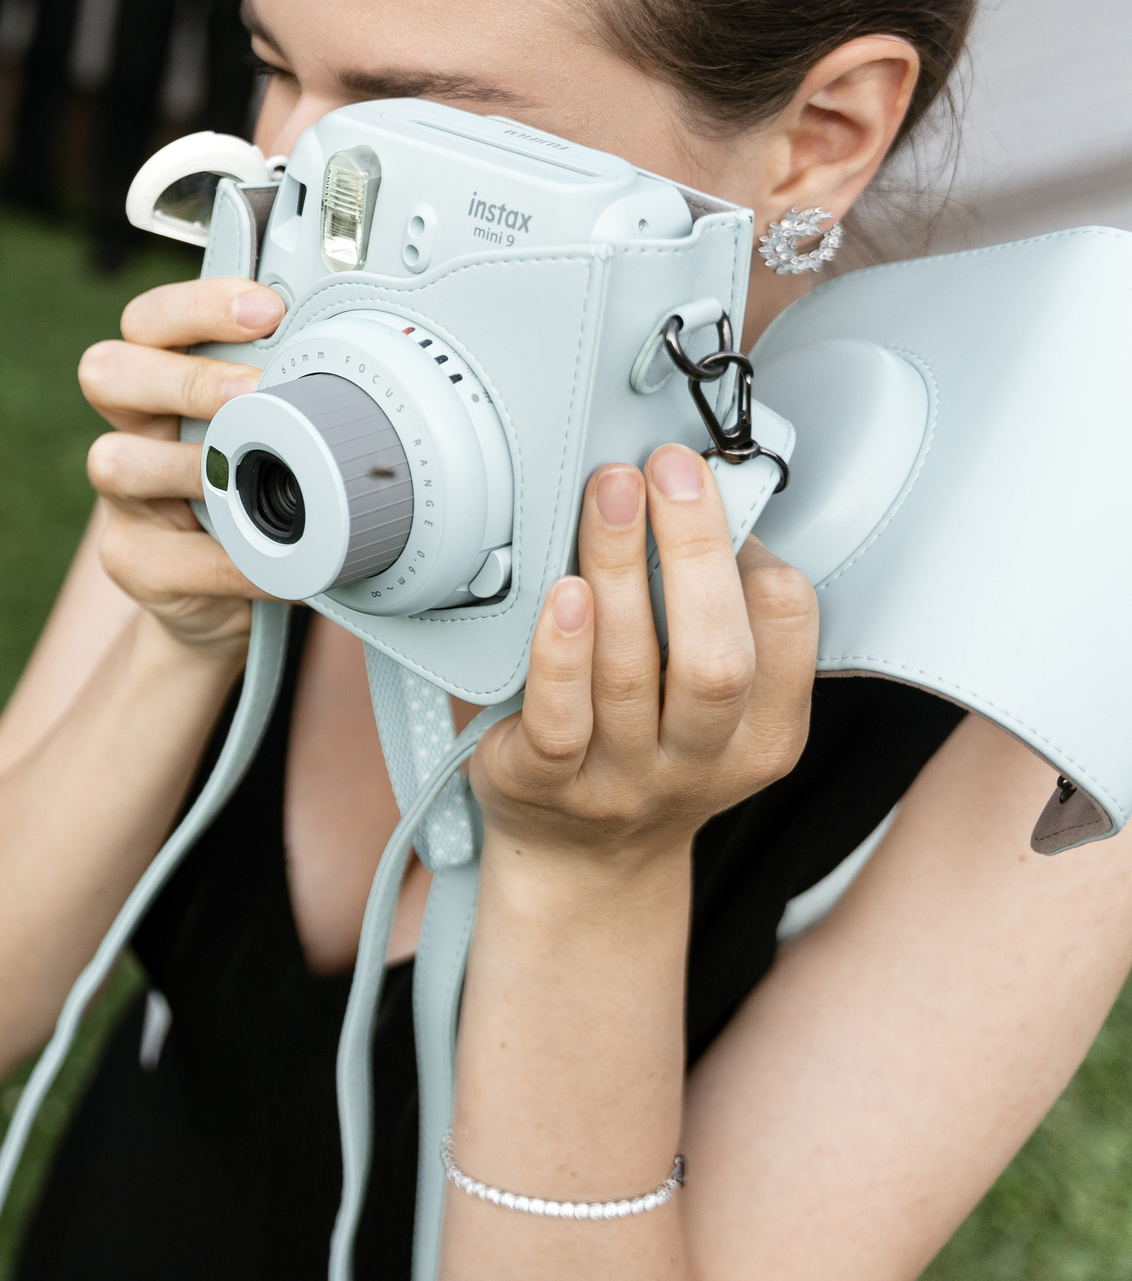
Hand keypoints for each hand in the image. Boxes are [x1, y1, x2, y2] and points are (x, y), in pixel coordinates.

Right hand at [79, 277, 286, 653]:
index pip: (151, 321)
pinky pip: (170, 556)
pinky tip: (275, 564)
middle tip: (250, 393)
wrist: (230, 596)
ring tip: (248, 480)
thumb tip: (368, 364)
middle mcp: (133, 428)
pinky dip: (231, 560)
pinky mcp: (131, 559)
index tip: (266, 310)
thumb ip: (291, 397)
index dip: (198, 307)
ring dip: (192, 466)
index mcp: (165, 379)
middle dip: (185, 378)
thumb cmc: (256, 494)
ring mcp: (123, 497)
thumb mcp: (275, 436)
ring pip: (113, 463)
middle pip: (106, 371)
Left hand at [471, 446, 818, 861]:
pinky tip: (560, 595)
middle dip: (695, 549)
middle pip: (717, 656)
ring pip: (632, 673)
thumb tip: (696, 501)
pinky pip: (559, 720)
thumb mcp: (709, 702)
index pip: (788, 630)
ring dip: (619, 571)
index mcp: (763, 732)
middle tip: (666, 470)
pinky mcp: (545, 785)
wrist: (579, 861)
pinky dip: (561, 654)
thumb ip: (715, 618)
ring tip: (608, 496)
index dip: (752, 552)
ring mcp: (622, 779)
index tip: (709, 484)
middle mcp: (700, 762)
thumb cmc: (641, 751)